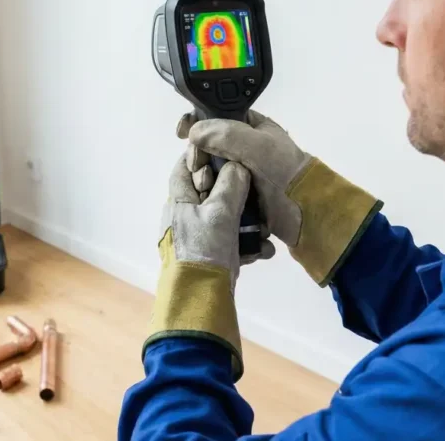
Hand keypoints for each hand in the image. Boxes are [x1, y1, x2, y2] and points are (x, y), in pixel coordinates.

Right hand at [177, 111, 381, 285]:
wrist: (307, 214)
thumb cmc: (286, 173)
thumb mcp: (257, 145)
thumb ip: (224, 133)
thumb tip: (193, 132)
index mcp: (252, 127)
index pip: (217, 116)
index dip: (198, 121)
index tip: (181, 133)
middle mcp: (245, 148)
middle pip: (207, 145)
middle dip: (197, 155)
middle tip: (199, 167)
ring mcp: (241, 173)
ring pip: (208, 169)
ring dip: (201, 176)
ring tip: (204, 185)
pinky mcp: (238, 195)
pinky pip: (215, 189)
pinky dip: (207, 192)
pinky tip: (204, 196)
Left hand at [179, 142, 276, 265]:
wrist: (200, 298)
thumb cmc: (203, 249)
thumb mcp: (219, 211)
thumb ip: (231, 185)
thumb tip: (237, 166)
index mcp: (179, 201)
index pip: (184, 167)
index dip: (202, 154)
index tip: (226, 148)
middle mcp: (186, 216)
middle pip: (210, 191)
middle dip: (235, 188)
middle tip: (256, 184)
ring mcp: (199, 236)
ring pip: (225, 216)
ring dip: (247, 220)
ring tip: (265, 224)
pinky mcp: (212, 254)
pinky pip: (232, 241)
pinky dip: (248, 244)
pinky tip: (264, 249)